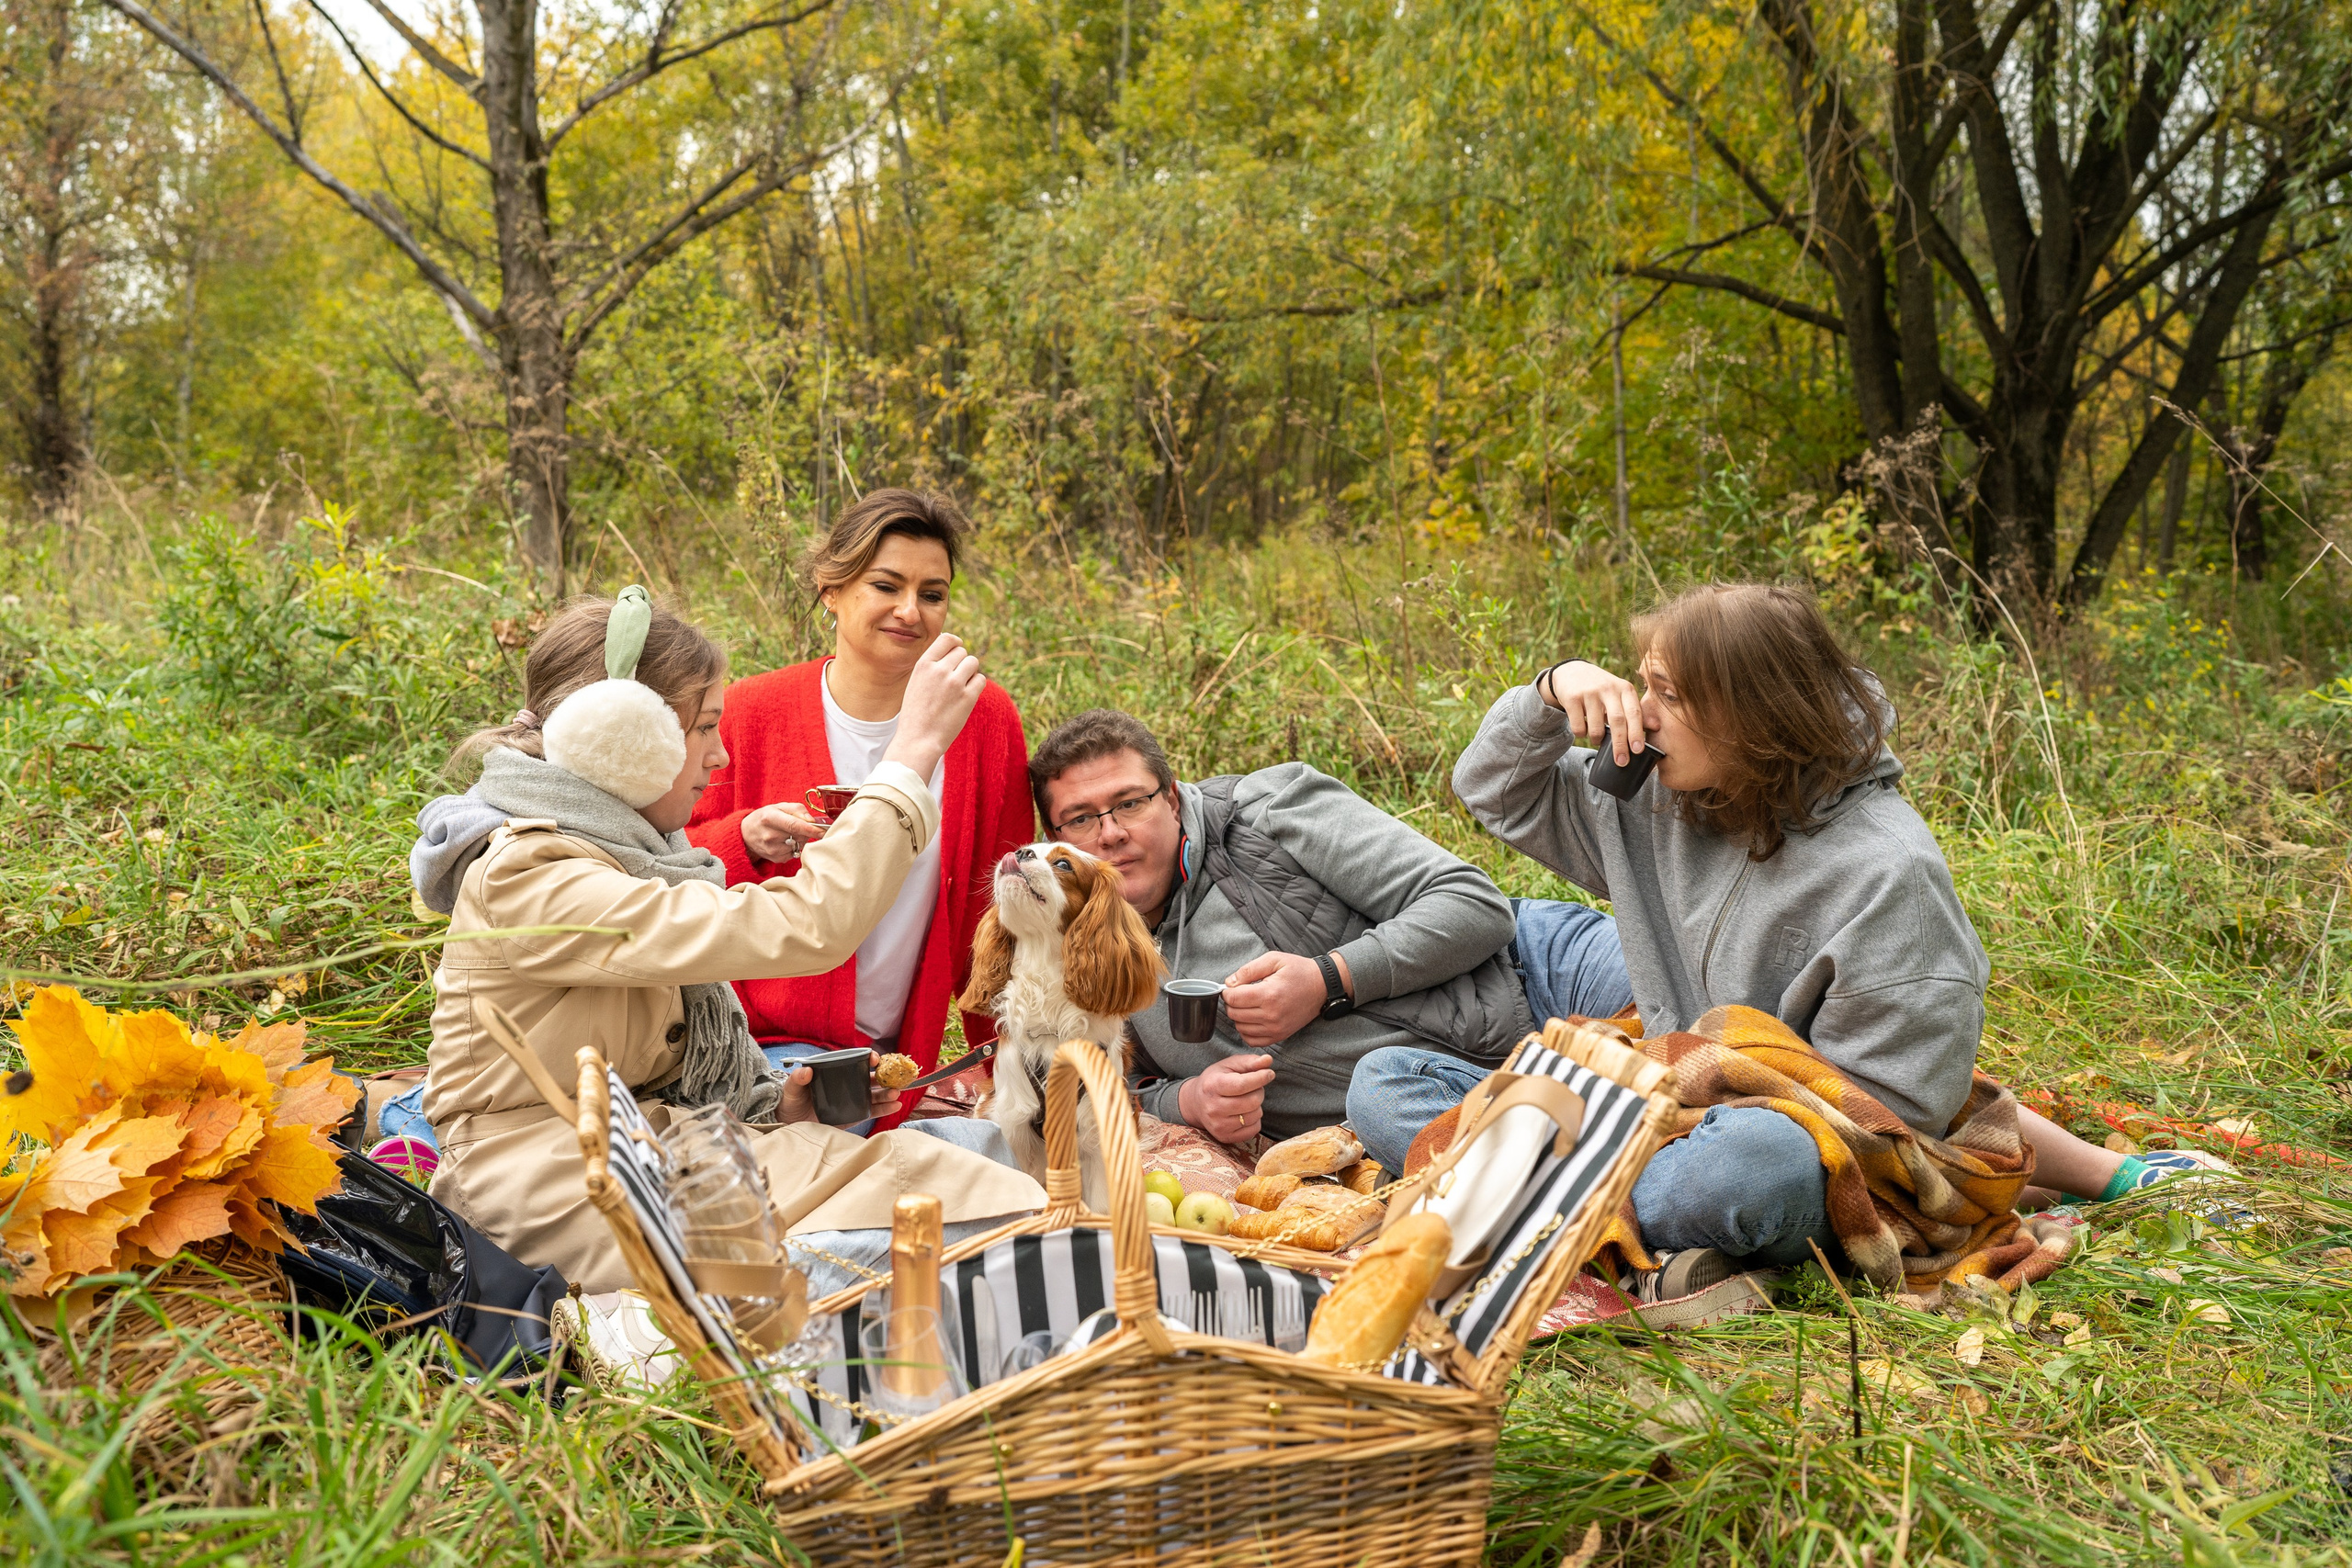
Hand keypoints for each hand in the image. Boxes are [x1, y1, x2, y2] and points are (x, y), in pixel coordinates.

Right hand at [741, 803, 826, 863]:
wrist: (746, 834)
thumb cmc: (765, 817)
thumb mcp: (779, 807)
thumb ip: (798, 809)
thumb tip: (811, 821)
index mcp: (770, 818)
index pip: (794, 825)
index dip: (811, 829)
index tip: (823, 831)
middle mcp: (769, 835)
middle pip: (800, 835)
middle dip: (805, 831)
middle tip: (797, 826)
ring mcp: (772, 849)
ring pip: (799, 845)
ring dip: (800, 839)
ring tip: (787, 834)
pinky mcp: (776, 859)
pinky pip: (795, 853)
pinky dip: (794, 847)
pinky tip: (784, 842)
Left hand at [770, 1054, 904, 1124]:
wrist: (790, 1125)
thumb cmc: (791, 1102)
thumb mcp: (791, 1089)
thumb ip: (797, 1079)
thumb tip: (807, 1071)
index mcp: (836, 1072)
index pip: (855, 1061)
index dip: (868, 1058)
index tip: (875, 1060)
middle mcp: (847, 1084)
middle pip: (870, 1078)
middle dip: (884, 1078)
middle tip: (893, 1080)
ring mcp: (852, 1100)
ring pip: (874, 1095)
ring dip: (887, 1093)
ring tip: (896, 1094)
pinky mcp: (854, 1116)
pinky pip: (871, 1112)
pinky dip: (884, 1109)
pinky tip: (895, 1106)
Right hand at [883, 633, 984, 778]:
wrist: (918, 740)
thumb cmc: (917, 713)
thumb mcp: (916, 682)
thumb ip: (932, 666)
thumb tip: (953, 648)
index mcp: (923, 664)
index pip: (947, 639)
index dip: (955, 643)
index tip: (957, 651)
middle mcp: (939, 670)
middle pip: (962, 652)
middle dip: (962, 663)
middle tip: (955, 679)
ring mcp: (954, 683)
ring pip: (973, 663)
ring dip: (971, 672)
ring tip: (961, 687)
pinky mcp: (968, 697)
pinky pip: (981, 679)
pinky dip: (977, 685)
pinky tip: (967, 695)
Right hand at [1176, 1052, 1274, 1144]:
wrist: (1196, 1104)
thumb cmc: (1215, 1080)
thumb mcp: (1228, 1065)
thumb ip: (1249, 1061)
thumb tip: (1268, 1060)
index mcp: (1212, 1086)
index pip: (1243, 1084)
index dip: (1261, 1078)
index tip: (1269, 1073)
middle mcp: (1213, 1107)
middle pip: (1252, 1101)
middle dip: (1259, 1092)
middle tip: (1253, 1088)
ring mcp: (1218, 1125)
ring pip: (1255, 1115)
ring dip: (1257, 1106)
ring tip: (1246, 1100)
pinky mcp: (1225, 1137)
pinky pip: (1254, 1129)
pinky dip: (1254, 1120)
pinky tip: (1244, 1112)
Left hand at [1221, 950, 1346, 1047]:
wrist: (1322, 986)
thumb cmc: (1298, 971)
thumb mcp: (1274, 959)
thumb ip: (1248, 970)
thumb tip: (1229, 983)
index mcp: (1269, 994)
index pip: (1233, 998)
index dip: (1228, 991)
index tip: (1233, 986)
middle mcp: (1272, 1015)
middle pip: (1234, 1014)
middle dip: (1231, 1003)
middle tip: (1240, 993)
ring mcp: (1276, 1028)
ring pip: (1240, 1027)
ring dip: (1238, 1016)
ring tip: (1247, 1004)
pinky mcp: (1279, 1036)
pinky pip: (1252, 1040)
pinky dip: (1246, 1030)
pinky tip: (1251, 1018)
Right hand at [1540, 660, 1646, 764]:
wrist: (1572, 672)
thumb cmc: (1602, 689)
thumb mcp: (1620, 695)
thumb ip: (1636, 711)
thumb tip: (1657, 727)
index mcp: (1625, 688)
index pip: (1634, 713)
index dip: (1636, 733)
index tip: (1638, 751)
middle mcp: (1608, 688)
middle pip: (1617, 721)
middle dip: (1620, 744)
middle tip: (1622, 762)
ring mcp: (1589, 692)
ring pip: (1596, 727)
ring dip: (1597, 740)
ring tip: (1597, 739)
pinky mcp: (1572, 698)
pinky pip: (1579, 727)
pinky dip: (1581, 733)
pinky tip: (1583, 727)